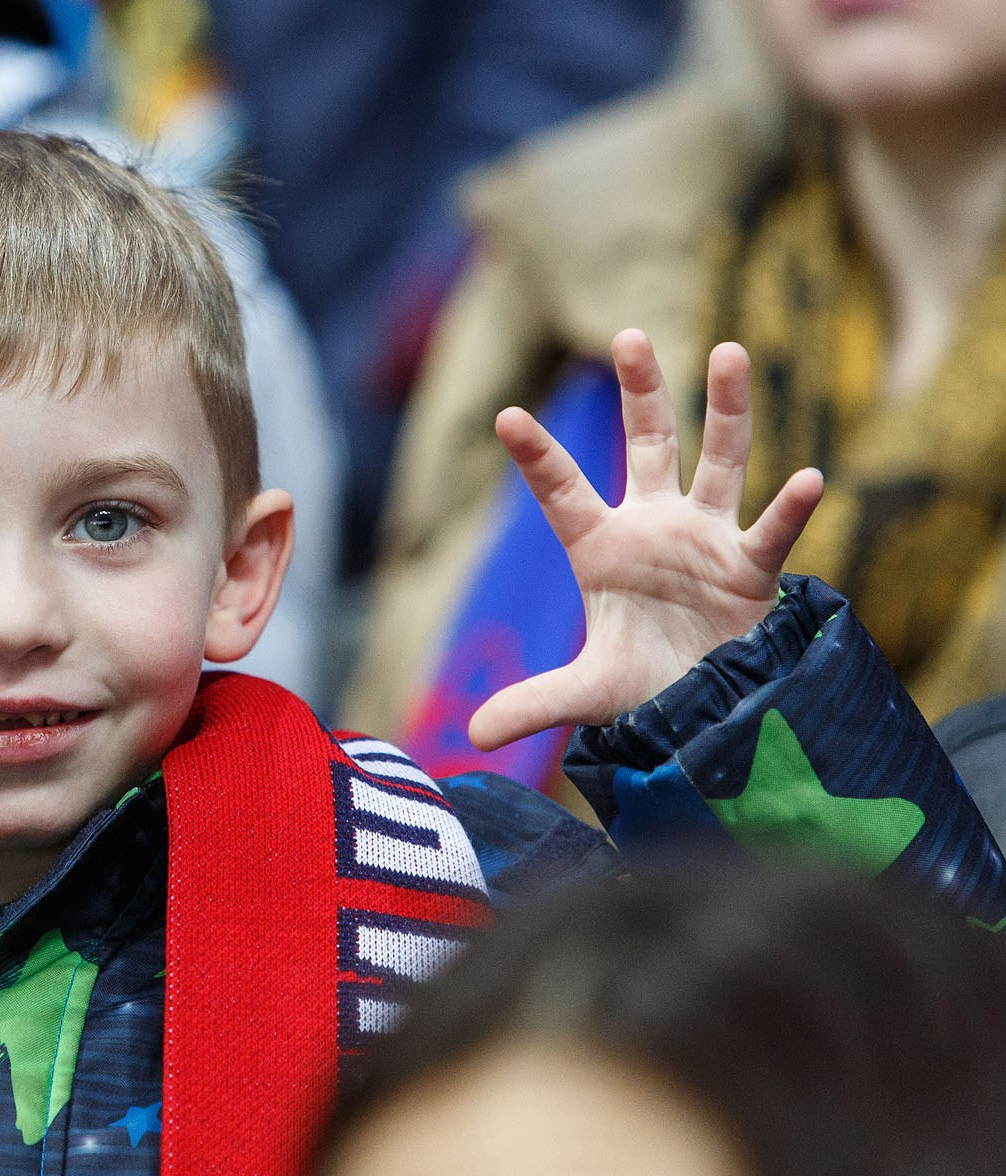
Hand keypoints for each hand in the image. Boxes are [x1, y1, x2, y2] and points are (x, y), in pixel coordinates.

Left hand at [468, 330, 824, 749]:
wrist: (706, 710)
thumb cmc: (644, 685)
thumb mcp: (585, 694)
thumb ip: (533, 702)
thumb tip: (470, 736)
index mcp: (602, 547)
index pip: (562, 491)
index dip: (537, 456)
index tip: (505, 416)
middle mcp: (655, 528)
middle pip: (649, 444)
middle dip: (641, 393)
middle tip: (629, 336)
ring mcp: (707, 540)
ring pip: (719, 460)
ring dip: (725, 409)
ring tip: (729, 351)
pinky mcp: (752, 569)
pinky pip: (771, 532)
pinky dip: (789, 509)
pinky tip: (809, 479)